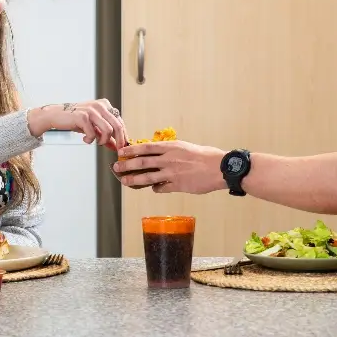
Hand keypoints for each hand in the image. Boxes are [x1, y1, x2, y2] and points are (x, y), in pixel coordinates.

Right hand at [28, 99, 127, 149]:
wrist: (56, 115)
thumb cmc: (75, 120)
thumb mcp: (93, 126)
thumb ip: (104, 134)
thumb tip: (115, 145)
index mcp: (104, 105)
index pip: (120, 121)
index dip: (123, 135)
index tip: (123, 146)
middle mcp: (100, 106)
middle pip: (117, 125)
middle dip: (119, 140)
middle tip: (117, 150)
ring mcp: (92, 110)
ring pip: (108, 130)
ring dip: (103, 140)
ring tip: (96, 142)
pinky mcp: (83, 116)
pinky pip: (93, 133)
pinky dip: (90, 139)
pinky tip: (85, 139)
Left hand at [112, 140, 227, 193]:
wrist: (220, 168)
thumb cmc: (206, 156)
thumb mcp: (186, 147)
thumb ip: (172, 152)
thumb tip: (160, 155)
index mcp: (171, 147)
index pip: (145, 148)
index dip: (131, 150)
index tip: (121, 152)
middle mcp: (168, 159)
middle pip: (142, 162)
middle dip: (126, 165)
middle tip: (116, 168)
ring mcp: (172, 173)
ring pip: (147, 177)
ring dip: (134, 180)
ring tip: (124, 181)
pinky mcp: (177, 185)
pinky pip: (161, 188)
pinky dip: (155, 188)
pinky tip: (153, 189)